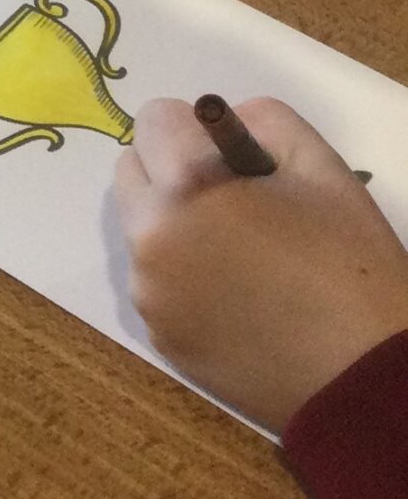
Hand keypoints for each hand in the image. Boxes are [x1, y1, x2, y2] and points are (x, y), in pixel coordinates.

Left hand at [117, 98, 407, 434]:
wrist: (366, 380)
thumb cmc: (352, 268)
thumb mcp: (323, 168)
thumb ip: (262, 121)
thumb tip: (220, 121)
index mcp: (187, 185)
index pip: (154, 118)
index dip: (194, 129)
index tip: (231, 157)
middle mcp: (150, 235)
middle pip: (132, 169)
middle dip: (171, 170)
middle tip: (233, 201)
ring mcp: (149, 292)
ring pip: (139, 227)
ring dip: (172, 224)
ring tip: (240, 253)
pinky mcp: (159, 335)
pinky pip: (152, 280)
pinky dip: (180, 275)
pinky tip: (237, 296)